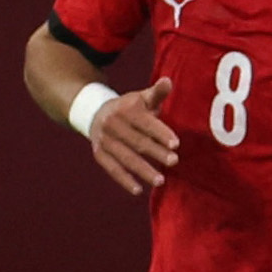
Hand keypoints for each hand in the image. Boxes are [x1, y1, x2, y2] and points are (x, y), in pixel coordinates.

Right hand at [90, 77, 178, 194]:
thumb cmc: (130, 108)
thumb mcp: (142, 98)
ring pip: (125, 157)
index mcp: (126, 110)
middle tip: (174, 162)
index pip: (145, 123)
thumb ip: (157, 93)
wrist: (95, 113)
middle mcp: (112, 124)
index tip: (176, 144)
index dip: (160, 133)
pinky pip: (111, 168)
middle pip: (137, 141)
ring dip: (143, 170)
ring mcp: (104, 140)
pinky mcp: (99, 153)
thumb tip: (169, 80)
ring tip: (161, 181)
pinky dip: (123, 180)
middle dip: (156, 152)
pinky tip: (138, 190)